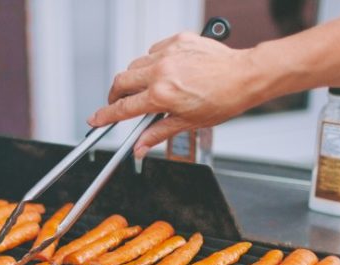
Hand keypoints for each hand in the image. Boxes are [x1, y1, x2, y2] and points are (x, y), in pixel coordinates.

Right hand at [88, 32, 264, 157]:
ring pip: (135, 65)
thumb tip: (140, 149)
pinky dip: (153, 62)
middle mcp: (161, 72)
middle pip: (121, 82)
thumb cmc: (222, 99)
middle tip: (120, 103)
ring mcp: (168, 53)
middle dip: (115, 94)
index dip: (105, 116)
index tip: (95, 119)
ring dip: (135, 78)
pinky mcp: (177, 40)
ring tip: (149, 88)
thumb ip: (157, 134)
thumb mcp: (187, 123)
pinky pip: (153, 51)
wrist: (244, 76)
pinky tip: (167, 71)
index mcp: (161, 95)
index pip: (123, 108)